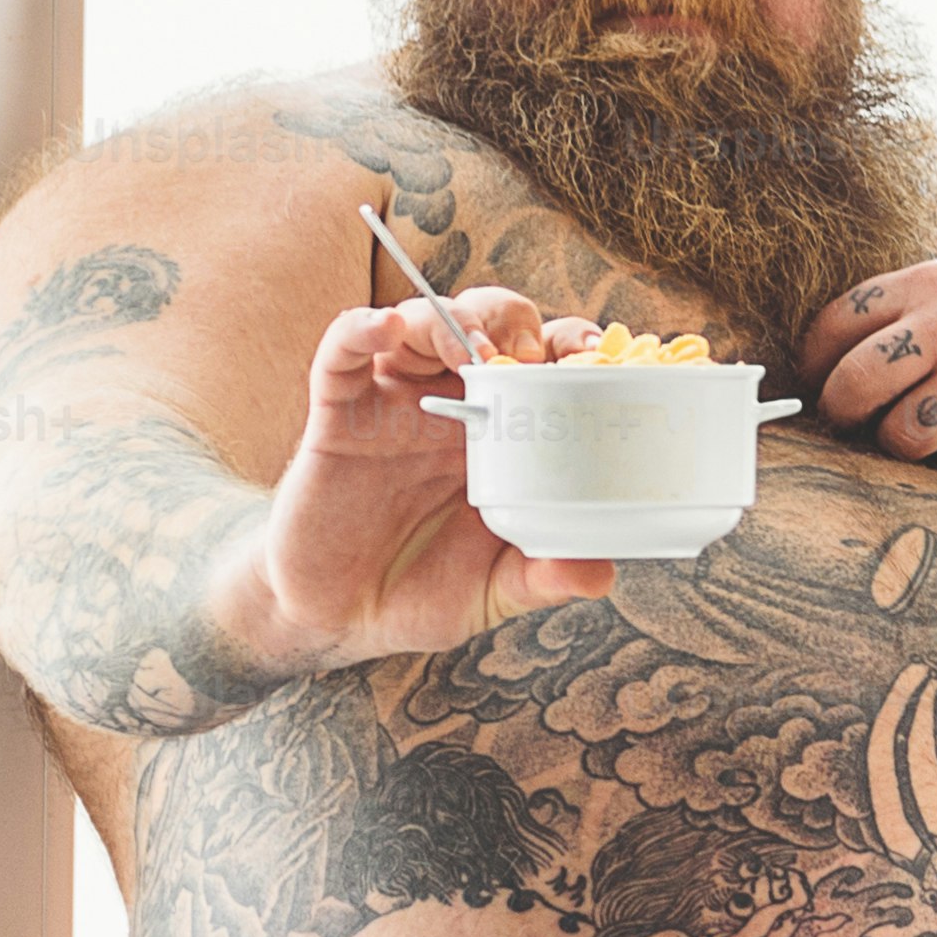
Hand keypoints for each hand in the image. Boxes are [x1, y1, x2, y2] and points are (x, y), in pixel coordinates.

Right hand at [238, 289, 619, 667]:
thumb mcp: (494, 590)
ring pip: (422, 323)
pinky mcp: (337, 414)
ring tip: (471, 349)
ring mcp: (393, 403)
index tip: (594, 352)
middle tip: (527, 357)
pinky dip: (361, 327)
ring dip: (450, 320)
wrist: (339, 617)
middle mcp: (451, 406)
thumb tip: (599, 574)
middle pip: (488, 324)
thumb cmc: (424, 593)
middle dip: (512, 323)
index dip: (569, 343)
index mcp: (501, 434)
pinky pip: (342, 352)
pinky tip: (386, 327)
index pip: (543, 363)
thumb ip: (542, 577)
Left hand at [797, 254, 936, 479]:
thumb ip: (910, 307)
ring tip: (933, 428)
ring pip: (899, 436)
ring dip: (908, 443)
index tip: (818, 380)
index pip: (837, 323)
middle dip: (842, 413)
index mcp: (930, 283)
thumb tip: (829, 355)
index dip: (815, 360)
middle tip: (852, 421)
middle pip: (852, 385)